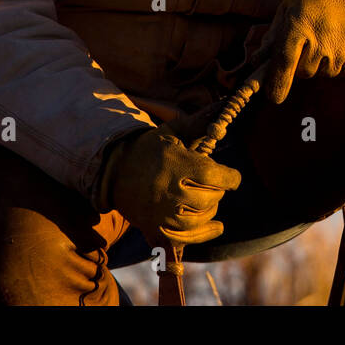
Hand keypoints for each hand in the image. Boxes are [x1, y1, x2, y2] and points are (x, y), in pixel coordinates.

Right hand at [100, 122, 241, 244]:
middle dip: (217, 190)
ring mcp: (163, 214)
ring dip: (210, 208)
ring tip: (204, 198)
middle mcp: (172, 192)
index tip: (231, 176)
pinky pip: (189, 238)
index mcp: (178, 165)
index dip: (230, 177)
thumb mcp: (173, 132)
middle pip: (212, 198)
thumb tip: (225, 105)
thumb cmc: (148, 149)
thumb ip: (200, 123)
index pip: (218, 177)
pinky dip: (206, 233)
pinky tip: (217, 226)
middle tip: (209, 183)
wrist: (113, 172)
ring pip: (203, 217)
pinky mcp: (156, 230)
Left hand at [257, 0, 344, 104]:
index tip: (275, 97)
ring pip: (326, 73)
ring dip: (325, 62)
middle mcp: (322, 38)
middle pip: (305, 72)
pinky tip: (344, 43)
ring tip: (330, 37)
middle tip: (312, 42)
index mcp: (299, 24)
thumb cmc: (313, 0)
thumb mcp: (288, 9)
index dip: (278, 82)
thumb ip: (273, 36)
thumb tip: (257, 63)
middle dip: (304, 62)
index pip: (285, 62)